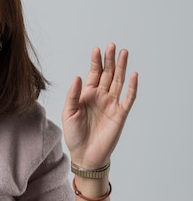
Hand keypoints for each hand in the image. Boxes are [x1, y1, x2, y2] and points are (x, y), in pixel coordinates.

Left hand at [62, 44, 137, 168]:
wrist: (84, 154)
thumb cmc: (74, 135)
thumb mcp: (68, 113)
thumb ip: (73, 95)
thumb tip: (78, 77)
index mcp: (87, 95)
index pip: (93, 74)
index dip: (95, 62)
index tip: (96, 49)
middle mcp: (101, 97)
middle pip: (107, 74)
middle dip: (109, 60)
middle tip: (112, 46)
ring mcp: (112, 104)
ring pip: (118, 82)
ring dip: (121, 68)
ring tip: (123, 53)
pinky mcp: (120, 114)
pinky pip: (128, 98)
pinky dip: (131, 87)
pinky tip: (133, 75)